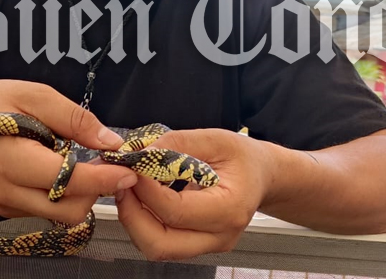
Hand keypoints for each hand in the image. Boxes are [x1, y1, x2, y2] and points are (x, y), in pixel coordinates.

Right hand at [0, 80, 138, 224]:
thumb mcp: (33, 95)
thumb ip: (74, 118)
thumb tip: (110, 140)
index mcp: (8, 160)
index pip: (67, 182)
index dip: (104, 179)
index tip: (129, 170)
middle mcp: (4, 190)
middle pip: (69, 208)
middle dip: (96, 189)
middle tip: (106, 162)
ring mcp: (3, 204)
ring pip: (60, 213)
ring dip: (80, 192)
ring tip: (77, 159)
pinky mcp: (6, 209)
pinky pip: (46, 209)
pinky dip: (62, 194)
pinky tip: (56, 168)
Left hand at [115, 129, 270, 259]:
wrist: (262, 176)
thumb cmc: (244, 158)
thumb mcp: (216, 138)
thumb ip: (178, 143)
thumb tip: (141, 152)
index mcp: (229, 209)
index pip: (176, 211)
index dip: (146, 190)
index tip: (133, 167)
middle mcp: (220, 236)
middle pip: (161, 244)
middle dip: (132, 214)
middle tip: (123, 183)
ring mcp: (208, 245)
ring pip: (156, 248)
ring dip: (134, 220)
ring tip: (130, 188)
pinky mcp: (196, 244)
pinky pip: (161, 241)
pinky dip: (143, 222)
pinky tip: (142, 197)